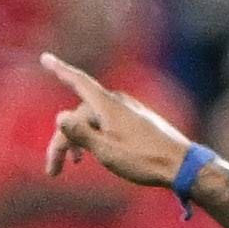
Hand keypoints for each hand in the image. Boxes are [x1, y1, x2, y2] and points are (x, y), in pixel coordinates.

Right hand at [41, 54, 193, 188]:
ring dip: (80, 140)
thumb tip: (60, 116)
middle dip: (63, 140)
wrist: (182, 166)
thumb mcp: (107, 150)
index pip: (78, 82)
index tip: (45, 58)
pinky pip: (109, 124)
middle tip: (53, 169)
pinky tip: (98, 153)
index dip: (60, 70)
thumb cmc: (144, 159)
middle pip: (81, 114)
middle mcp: (118, 103)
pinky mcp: (139, 122)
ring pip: (95, 121)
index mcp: (108, 105)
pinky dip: (97, 137)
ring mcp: (130, 111)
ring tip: (75, 163)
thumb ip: (81, 134)